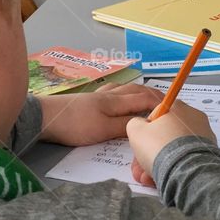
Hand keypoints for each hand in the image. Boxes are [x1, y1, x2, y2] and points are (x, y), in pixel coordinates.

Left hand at [38, 83, 163, 146]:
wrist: (43, 118)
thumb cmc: (74, 125)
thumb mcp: (103, 131)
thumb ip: (125, 126)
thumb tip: (147, 123)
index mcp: (115, 100)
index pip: (145, 98)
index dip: (161, 102)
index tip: (175, 108)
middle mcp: (109, 94)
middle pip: (137, 90)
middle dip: (153, 94)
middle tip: (167, 102)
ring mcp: (97, 95)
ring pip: (125, 89)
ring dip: (139, 92)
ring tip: (149, 98)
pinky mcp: (88, 100)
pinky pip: (113, 92)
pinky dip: (124, 93)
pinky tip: (119, 96)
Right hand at [126, 100, 214, 186]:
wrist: (186, 172)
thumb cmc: (161, 148)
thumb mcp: (136, 131)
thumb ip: (135, 124)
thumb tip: (139, 125)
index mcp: (178, 107)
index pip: (158, 114)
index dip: (146, 130)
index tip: (141, 143)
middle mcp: (194, 118)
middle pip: (166, 135)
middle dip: (150, 152)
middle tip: (140, 167)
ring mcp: (203, 137)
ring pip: (175, 149)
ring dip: (159, 163)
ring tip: (148, 178)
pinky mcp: (209, 154)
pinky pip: (186, 159)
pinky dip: (175, 168)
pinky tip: (163, 179)